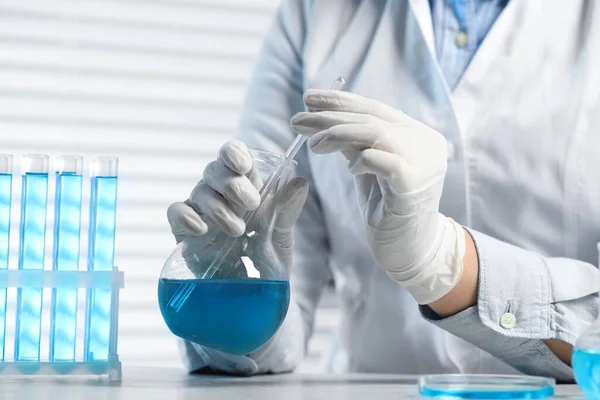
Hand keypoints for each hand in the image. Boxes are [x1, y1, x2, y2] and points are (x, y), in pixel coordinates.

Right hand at [167, 140, 308, 269]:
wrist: (253, 295)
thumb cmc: (267, 258)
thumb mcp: (282, 236)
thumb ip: (287, 210)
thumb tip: (301, 183)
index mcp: (245, 185)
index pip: (233, 156)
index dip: (234, 153)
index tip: (244, 166)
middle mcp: (220, 193)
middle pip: (215, 170)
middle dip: (232, 183)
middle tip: (251, 203)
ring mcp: (201, 211)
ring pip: (199, 191)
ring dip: (219, 208)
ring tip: (238, 231)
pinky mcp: (184, 232)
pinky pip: (176, 212)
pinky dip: (185, 217)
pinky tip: (201, 230)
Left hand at [291, 90, 465, 303]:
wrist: (412, 250)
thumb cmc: (388, 208)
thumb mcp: (367, 168)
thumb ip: (354, 142)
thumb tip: (323, 117)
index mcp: (416, 134)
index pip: (374, 108)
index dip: (340, 101)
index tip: (308, 98)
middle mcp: (425, 142)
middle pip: (371, 119)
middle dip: (329, 117)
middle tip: (297, 121)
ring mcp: (424, 162)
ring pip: (376, 133)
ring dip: (338, 135)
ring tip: (313, 145)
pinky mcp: (415, 185)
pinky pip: (385, 162)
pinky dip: (362, 161)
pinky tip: (350, 170)